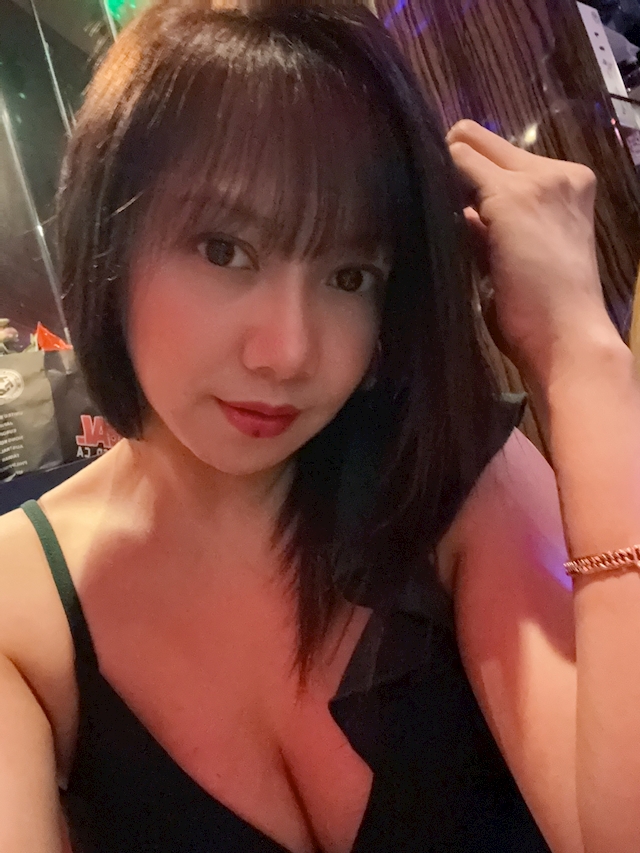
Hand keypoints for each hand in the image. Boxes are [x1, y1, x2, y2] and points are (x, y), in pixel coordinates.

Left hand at [446, 120, 613, 382]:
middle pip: (482, 140)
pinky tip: (430, 207)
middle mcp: (558, 172)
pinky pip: (458, 166)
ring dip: (445, 177)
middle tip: (432, 197)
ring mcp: (536, 180)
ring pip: (466, 147)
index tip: (446, 192)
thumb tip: (462, 210)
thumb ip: (492, 226)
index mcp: (568, 185)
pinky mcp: (511, 196)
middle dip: (453, 163)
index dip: (469, 169)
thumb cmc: (540, 311)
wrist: (565, 337)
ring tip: (433, 211)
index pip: (504, 156)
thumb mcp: (516, 255)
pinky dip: (440, 185)